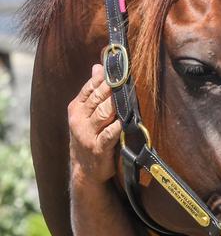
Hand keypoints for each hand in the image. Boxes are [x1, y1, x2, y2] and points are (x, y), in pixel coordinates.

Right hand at [68, 64, 120, 183]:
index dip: (103, 77)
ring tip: (128, 93)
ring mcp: (88, 135)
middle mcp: (79, 120)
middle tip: (126, 77)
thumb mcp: (85, 113)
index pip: (90, 87)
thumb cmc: (89, 135)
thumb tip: (98, 66)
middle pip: (98, 98)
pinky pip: (110, 134)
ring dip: (117, 104)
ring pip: (104, 114)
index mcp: (76, 108)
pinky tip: (126, 119)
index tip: (118, 67)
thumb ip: (92, 91)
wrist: (84, 169)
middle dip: (112, 87)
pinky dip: (118, 126)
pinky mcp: (98, 149)